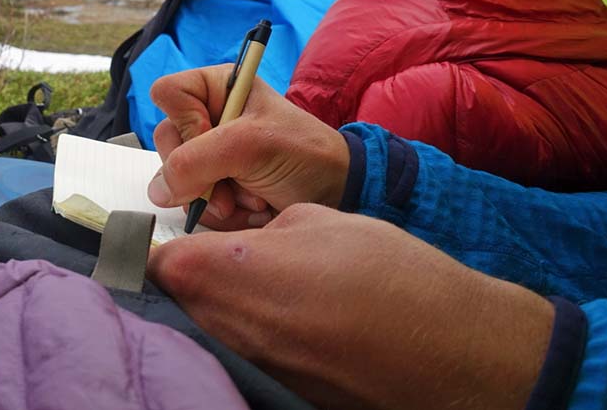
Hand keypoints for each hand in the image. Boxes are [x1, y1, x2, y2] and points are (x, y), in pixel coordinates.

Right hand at [147, 65, 349, 228]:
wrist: (335, 192)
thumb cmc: (303, 153)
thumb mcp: (250, 146)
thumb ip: (196, 162)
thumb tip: (158, 190)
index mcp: (217, 88)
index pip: (167, 94)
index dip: (184, 121)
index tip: (214, 140)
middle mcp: (207, 118)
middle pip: (167, 142)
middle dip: (200, 172)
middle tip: (233, 185)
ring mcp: (209, 154)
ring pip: (176, 180)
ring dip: (214, 197)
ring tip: (252, 198)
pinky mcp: (214, 186)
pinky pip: (192, 203)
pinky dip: (221, 213)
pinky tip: (250, 208)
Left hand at [148, 204, 553, 409]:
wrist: (450, 350)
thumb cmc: (386, 272)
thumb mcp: (315, 219)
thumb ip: (261, 232)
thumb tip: (240, 243)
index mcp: (224, 273)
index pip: (156, 261)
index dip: (156, 241)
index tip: (172, 229)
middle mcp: (226, 328)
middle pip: (179, 296)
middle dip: (191, 271)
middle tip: (221, 249)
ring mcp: (251, 364)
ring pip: (211, 324)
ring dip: (222, 300)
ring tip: (265, 279)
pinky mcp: (279, 387)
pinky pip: (246, 349)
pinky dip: (255, 328)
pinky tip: (294, 313)